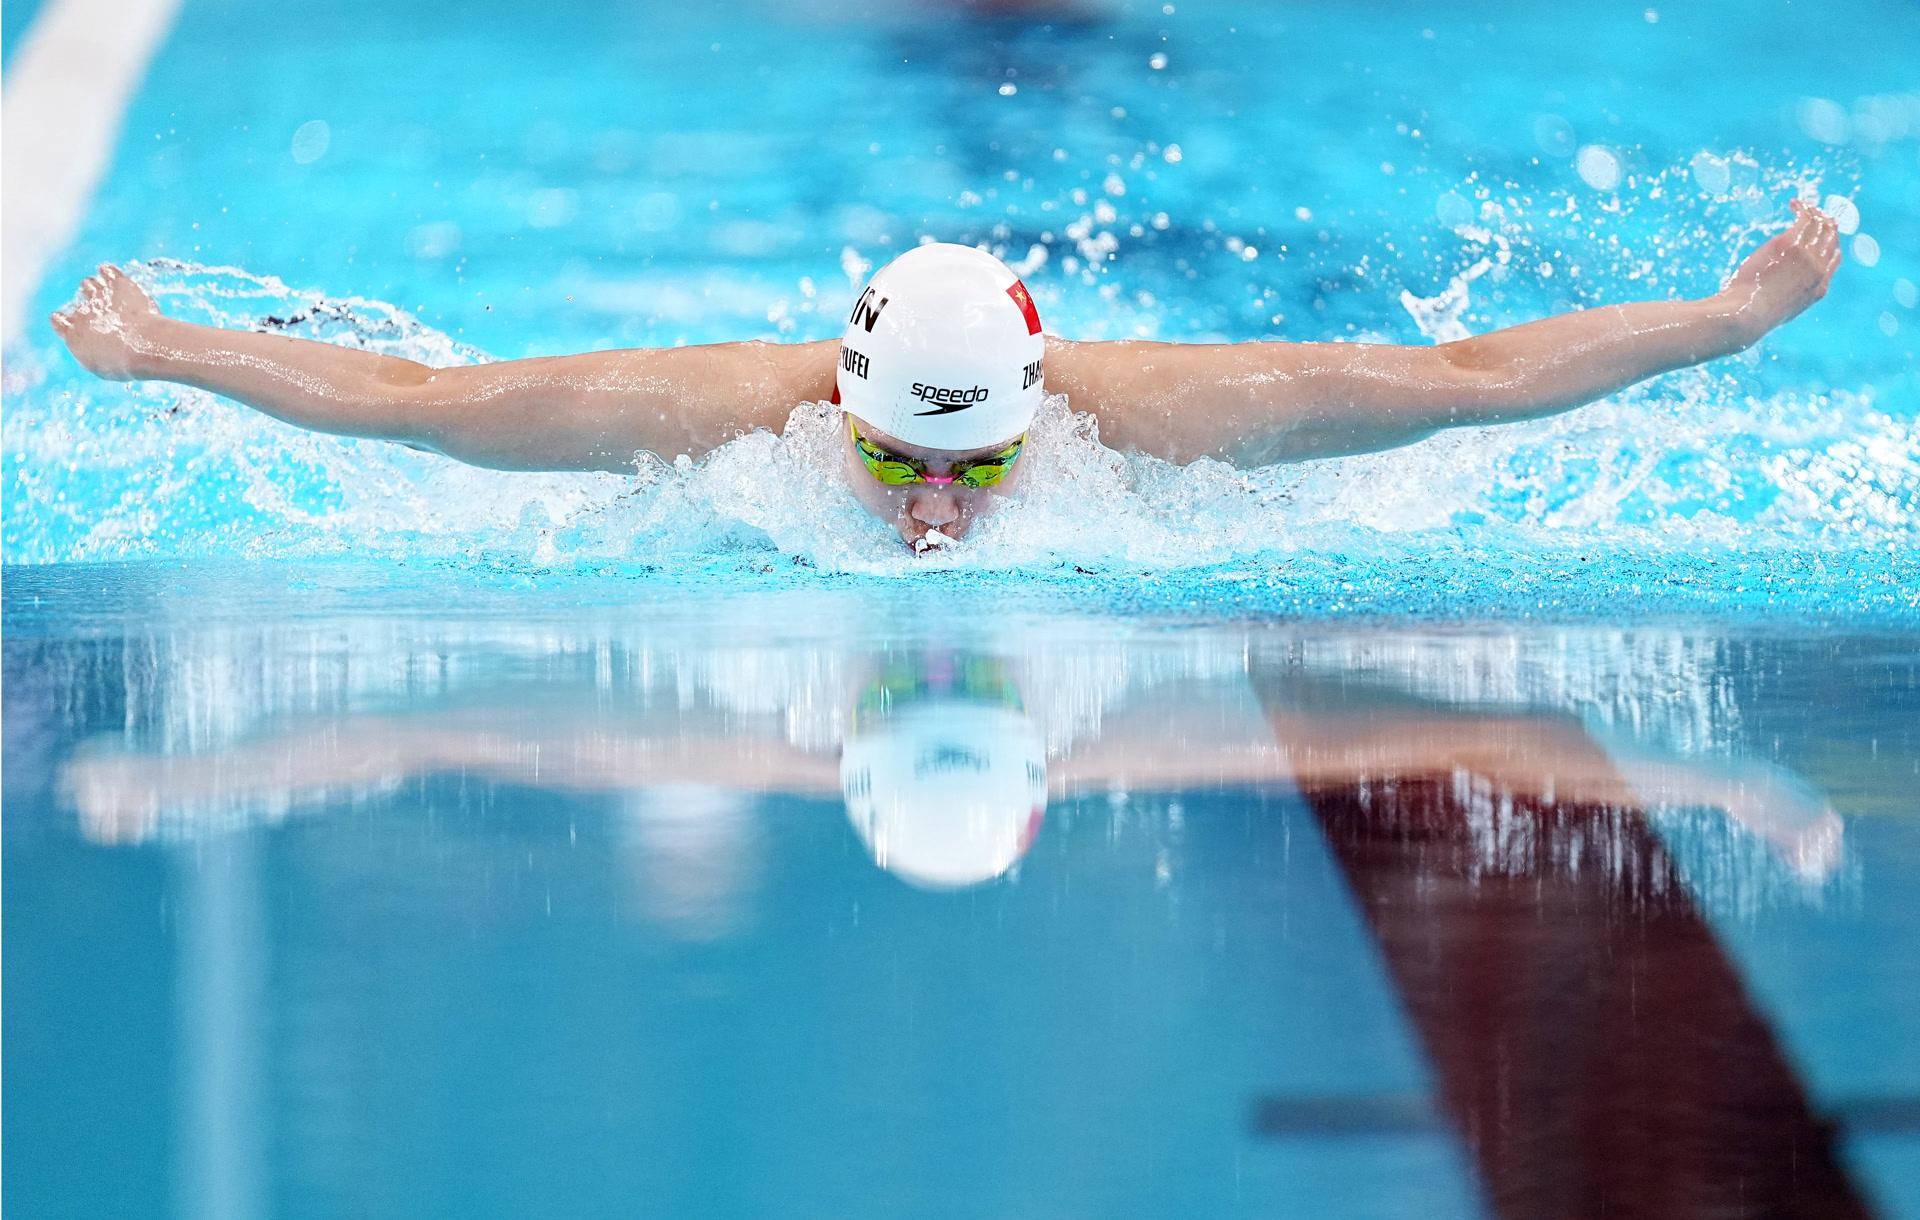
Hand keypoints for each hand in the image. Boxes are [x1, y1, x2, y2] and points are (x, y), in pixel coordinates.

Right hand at [50, 264, 167, 379]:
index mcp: (73, 333)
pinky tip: (111, 274)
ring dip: (97, 288)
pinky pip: (108, 271)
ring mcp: (99, 296)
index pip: (59, 321)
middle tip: (108, 316)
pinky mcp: (119, 285)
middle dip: (91, 307)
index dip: (66, 321)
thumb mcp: (101, 366)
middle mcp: (82, 312)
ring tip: (110, 296)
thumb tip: (92, 346)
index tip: (77, 325)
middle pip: (79, 302)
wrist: (144, 346)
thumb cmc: (125, 363)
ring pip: (90, 284)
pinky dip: (108, 272)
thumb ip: (91, 352)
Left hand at [1716, 200, 1841, 344]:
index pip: (1834, 257)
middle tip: (1811, 212)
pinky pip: (1805, 218)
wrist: (1746, 315)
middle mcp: (1818, 269)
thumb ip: (1788, 296)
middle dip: (1824, 222)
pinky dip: (1802, 208)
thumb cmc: (1753, 315)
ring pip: (1820, 225)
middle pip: (1831, 237)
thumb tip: (1778, 293)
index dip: (1830, 241)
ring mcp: (1806, 256)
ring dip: (1812, 211)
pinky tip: (1794, 203)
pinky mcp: (1790, 244)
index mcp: (1819, 287)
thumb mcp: (1779, 310)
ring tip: (1800, 205)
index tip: (1821, 231)